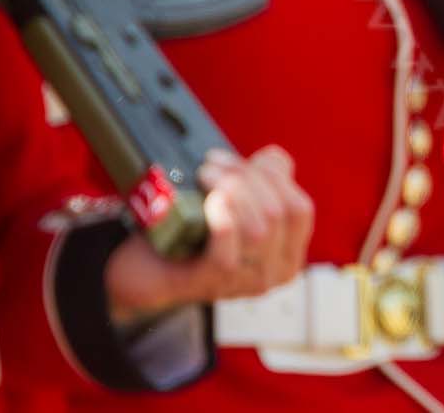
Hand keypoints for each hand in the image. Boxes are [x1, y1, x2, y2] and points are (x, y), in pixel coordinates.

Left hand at [104, 146, 315, 324]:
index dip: (275, 177)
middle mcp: (273, 273)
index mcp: (287, 254)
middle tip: (214, 163)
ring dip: (233, 189)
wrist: (143, 270)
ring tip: (206, 174)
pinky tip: (212, 199)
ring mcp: (244, 283)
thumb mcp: (239, 206)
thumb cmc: (191, 233)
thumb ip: (264, 183)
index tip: (243, 160)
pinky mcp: (212, 283)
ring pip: (258, 230)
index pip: (299, 209)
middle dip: (248, 177)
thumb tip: (274, 159)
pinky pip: (228, 249)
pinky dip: (223, 217)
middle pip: (279, 214)